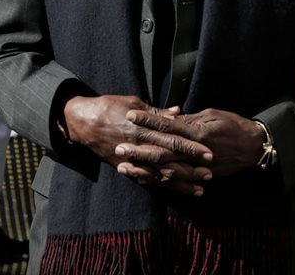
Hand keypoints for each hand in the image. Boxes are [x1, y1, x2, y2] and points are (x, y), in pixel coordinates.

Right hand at [64, 95, 212, 195]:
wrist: (84, 122)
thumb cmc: (110, 106)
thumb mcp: (134, 103)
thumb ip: (157, 112)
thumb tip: (178, 112)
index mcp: (144, 128)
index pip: (173, 139)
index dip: (192, 147)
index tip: (209, 152)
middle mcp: (140, 146)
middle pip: (170, 160)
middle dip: (191, 168)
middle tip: (211, 173)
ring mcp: (133, 159)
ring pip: (160, 175)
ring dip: (181, 182)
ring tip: (200, 189)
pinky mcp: (126, 167)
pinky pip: (146, 180)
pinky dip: (162, 186)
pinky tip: (176, 191)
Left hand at [124, 108, 264, 178]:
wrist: (254, 147)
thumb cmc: (234, 125)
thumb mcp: (211, 115)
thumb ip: (189, 119)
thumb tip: (170, 118)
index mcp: (196, 132)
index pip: (166, 125)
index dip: (148, 120)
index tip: (130, 115)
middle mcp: (194, 151)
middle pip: (161, 151)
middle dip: (139, 150)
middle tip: (119, 147)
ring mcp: (197, 166)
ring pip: (165, 170)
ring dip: (144, 169)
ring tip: (124, 167)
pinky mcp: (200, 176)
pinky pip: (176, 181)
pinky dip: (159, 181)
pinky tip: (143, 180)